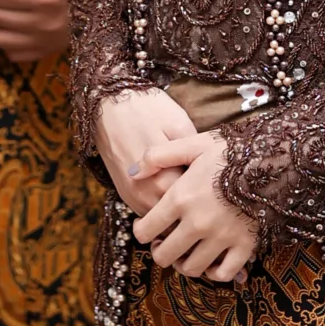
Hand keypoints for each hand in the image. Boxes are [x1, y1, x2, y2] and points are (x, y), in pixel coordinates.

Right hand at [94, 88, 197, 217]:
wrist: (107, 104)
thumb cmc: (147, 109)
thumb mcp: (180, 124)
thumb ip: (194, 155)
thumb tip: (209, 174)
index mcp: (165, 180)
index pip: (192, 206)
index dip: (207, 201)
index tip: (217, 193)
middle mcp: (146, 195)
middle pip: (176, 218)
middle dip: (191, 212)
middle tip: (207, 199)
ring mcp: (132, 196)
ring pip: (159, 221)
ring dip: (173, 215)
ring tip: (190, 200)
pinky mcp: (123, 194)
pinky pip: (145, 212)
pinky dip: (158, 210)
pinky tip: (169, 195)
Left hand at [133, 131, 257, 282]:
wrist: (275, 158)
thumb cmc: (231, 150)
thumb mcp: (192, 144)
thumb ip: (158, 156)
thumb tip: (132, 172)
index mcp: (181, 198)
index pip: (146, 230)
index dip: (140, 232)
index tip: (145, 228)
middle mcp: (198, 223)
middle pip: (165, 255)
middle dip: (159, 251)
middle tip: (163, 243)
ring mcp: (222, 237)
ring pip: (192, 268)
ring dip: (184, 264)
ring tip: (185, 253)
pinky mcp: (245, 246)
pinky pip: (224, 273)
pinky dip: (214, 272)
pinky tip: (212, 261)